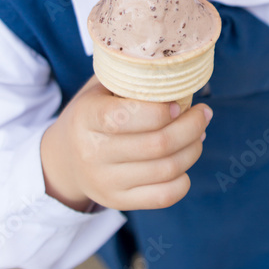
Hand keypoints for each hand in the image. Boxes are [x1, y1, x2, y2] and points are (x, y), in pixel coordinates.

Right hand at [40, 75, 212, 211]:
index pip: (125, 117)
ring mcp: (105, 182)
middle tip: (204, 114)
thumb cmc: (94, 113)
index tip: (179, 103)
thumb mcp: (100, 87)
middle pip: (157, 145)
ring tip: (199, 134)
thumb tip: (180, 67)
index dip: (160, 112)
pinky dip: (184, 179)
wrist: (64, 158)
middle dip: (191, 127)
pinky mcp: (118, 201)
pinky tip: (185, 160)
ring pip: (166, 170)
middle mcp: (92, 153)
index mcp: (86, 117)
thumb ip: (130, 75)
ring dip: (193, 149)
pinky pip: (164, 196)